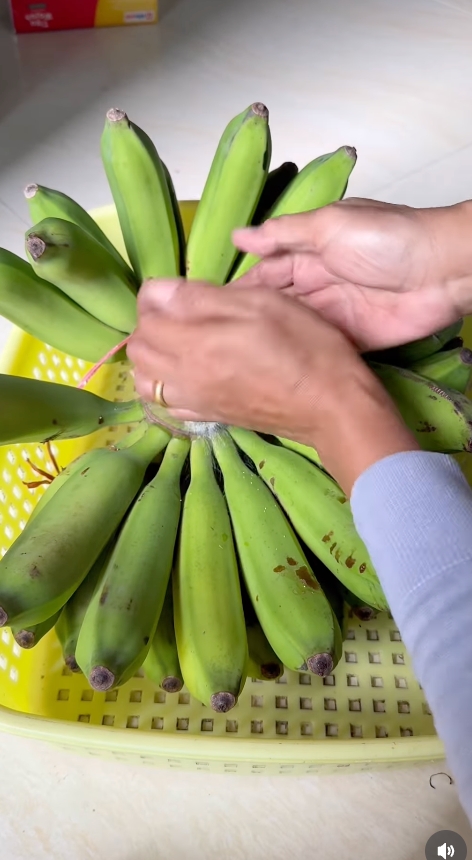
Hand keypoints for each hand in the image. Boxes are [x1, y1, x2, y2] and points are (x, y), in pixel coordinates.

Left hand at [127, 278, 417, 492]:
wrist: (330, 406)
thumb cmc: (303, 345)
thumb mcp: (260, 302)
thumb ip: (203, 297)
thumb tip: (160, 291)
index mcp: (193, 343)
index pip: (147, 311)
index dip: (158, 293)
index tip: (183, 289)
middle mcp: (183, 376)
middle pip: (138, 347)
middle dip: (150, 324)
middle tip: (182, 312)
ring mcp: (194, 401)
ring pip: (145, 380)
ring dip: (152, 357)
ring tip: (180, 342)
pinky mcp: (208, 417)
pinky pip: (166, 404)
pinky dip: (165, 386)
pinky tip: (187, 373)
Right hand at [234, 198, 471, 350]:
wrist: (441, 270)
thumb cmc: (387, 238)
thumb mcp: (328, 225)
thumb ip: (283, 234)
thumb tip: (239, 236)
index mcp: (311, 253)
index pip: (267, 273)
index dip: (242, 290)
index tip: (209, 308)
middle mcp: (318, 285)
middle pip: (276, 305)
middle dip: (250, 319)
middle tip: (214, 339)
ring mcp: (334, 315)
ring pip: (292, 329)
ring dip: (269, 340)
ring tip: (231, 356)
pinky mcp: (350, 341)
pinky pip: (318, 349)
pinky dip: (298, 356)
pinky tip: (269, 368)